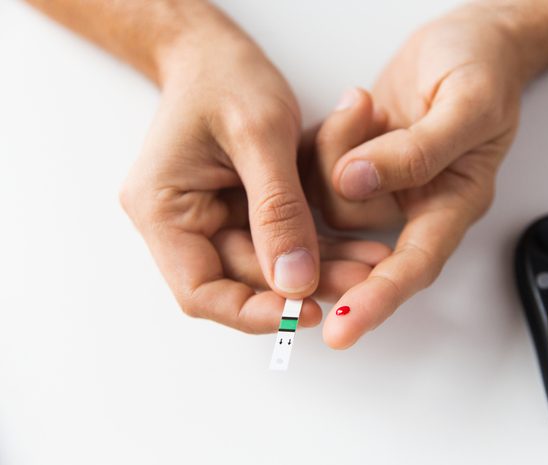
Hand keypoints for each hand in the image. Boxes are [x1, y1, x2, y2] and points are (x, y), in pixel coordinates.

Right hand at [120, 29, 388, 332]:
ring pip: (266, 264)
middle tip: (359, 281)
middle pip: (240, 279)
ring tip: (368, 263)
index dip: (251, 311)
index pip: (199, 291)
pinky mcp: (237, 211)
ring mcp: (208, 219)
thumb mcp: (258, 136)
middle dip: (301, 285)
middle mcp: (180, 223)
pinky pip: (277, 240)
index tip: (304, 312)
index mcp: (162, 209)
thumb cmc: (224, 77)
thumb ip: (277, 209)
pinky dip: (315, 245)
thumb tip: (295, 281)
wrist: (216, 52)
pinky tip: (355, 246)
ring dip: (317, 268)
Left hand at [315, 4, 526, 347]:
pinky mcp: (351, 163)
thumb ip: (418, 150)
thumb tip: (357, 181)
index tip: (343, 328)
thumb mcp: (467, 104)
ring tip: (363, 99)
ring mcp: (377, 185)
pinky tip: (351, 109)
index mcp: (450, 205)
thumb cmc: (484, 69)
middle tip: (355, 118)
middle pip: (352, 226)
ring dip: (334, 144)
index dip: (378, 300)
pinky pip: (313, 167)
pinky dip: (322, 137)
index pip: (413, 266)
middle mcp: (410, 204)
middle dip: (339, 176)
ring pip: (325, 194)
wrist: (467, 41)